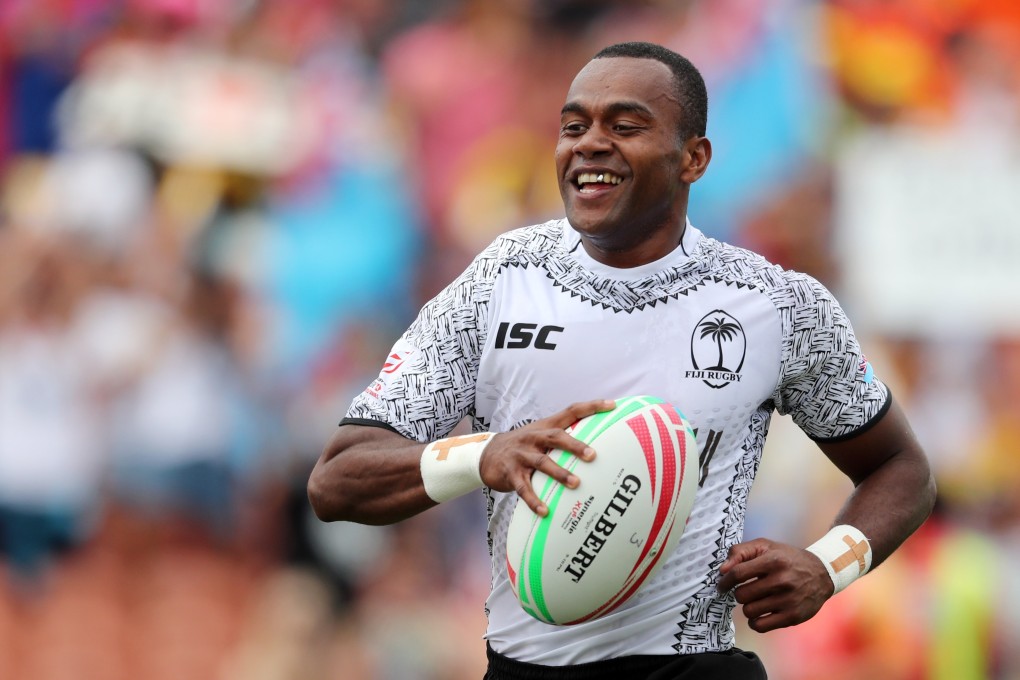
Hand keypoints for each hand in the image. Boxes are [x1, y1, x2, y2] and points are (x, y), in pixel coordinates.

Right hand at [479, 399, 614, 516]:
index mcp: (545, 427)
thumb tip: (596, 447)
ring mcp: (521, 455)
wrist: (486, 454)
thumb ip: (562, 438)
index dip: (591, 407)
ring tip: (575, 484)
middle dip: (575, 445)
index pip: (570, 411)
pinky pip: (524, 488)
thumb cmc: (523, 447)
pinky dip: (534, 500)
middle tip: (593, 455)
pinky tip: (545, 510)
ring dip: (559, 473)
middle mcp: (533, 438)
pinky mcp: (511, 473)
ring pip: (542, 463)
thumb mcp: (539, 436)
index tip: (611, 405)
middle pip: (555, 437)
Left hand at [717, 538, 833, 632]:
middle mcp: (782, 581)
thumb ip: (740, 552)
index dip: (725, 581)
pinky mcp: (793, 617)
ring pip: (749, 611)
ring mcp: (788, 600)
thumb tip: (722, 570)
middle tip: (746, 591)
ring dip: (747, 607)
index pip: (737, 573)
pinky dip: (755, 622)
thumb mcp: (765, 546)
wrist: (822, 573)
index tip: (722, 585)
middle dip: (739, 593)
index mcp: (773, 560)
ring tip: (755, 601)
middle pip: (742, 595)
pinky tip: (759, 614)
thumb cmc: (787, 559)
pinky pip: (761, 626)